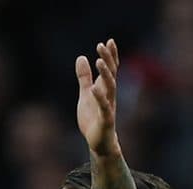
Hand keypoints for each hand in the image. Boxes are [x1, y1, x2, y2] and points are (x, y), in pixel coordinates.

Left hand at [76, 39, 121, 156]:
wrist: (99, 143)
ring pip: (110, 88)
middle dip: (108, 60)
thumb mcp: (85, 94)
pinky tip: (94, 89)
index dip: (111, 56)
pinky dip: (100, 98)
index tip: (108, 41)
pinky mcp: (106, 120)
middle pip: (111, 74)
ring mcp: (109, 107)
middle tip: (102, 45)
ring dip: (106, 74)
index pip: (111, 70)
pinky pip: (104, 107)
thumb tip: (81, 57)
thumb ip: (84, 77)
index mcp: (105, 90)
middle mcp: (110, 96)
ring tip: (99, 60)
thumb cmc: (93, 118)